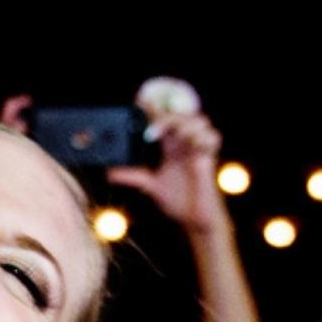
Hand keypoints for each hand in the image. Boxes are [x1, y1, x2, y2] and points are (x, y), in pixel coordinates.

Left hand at [107, 109, 228, 235]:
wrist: (195, 220)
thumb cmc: (179, 200)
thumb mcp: (151, 186)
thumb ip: (132, 176)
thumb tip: (109, 172)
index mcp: (172, 147)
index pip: (165, 120)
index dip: (156, 109)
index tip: (140, 102)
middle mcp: (186, 144)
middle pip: (181, 116)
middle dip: (166, 116)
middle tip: (150, 131)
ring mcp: (198, 150)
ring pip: (199, 121)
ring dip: (184, 124)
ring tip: (168, 136)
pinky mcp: (210, 159)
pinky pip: (212, 138)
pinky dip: (202, 137)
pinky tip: (191, 143)